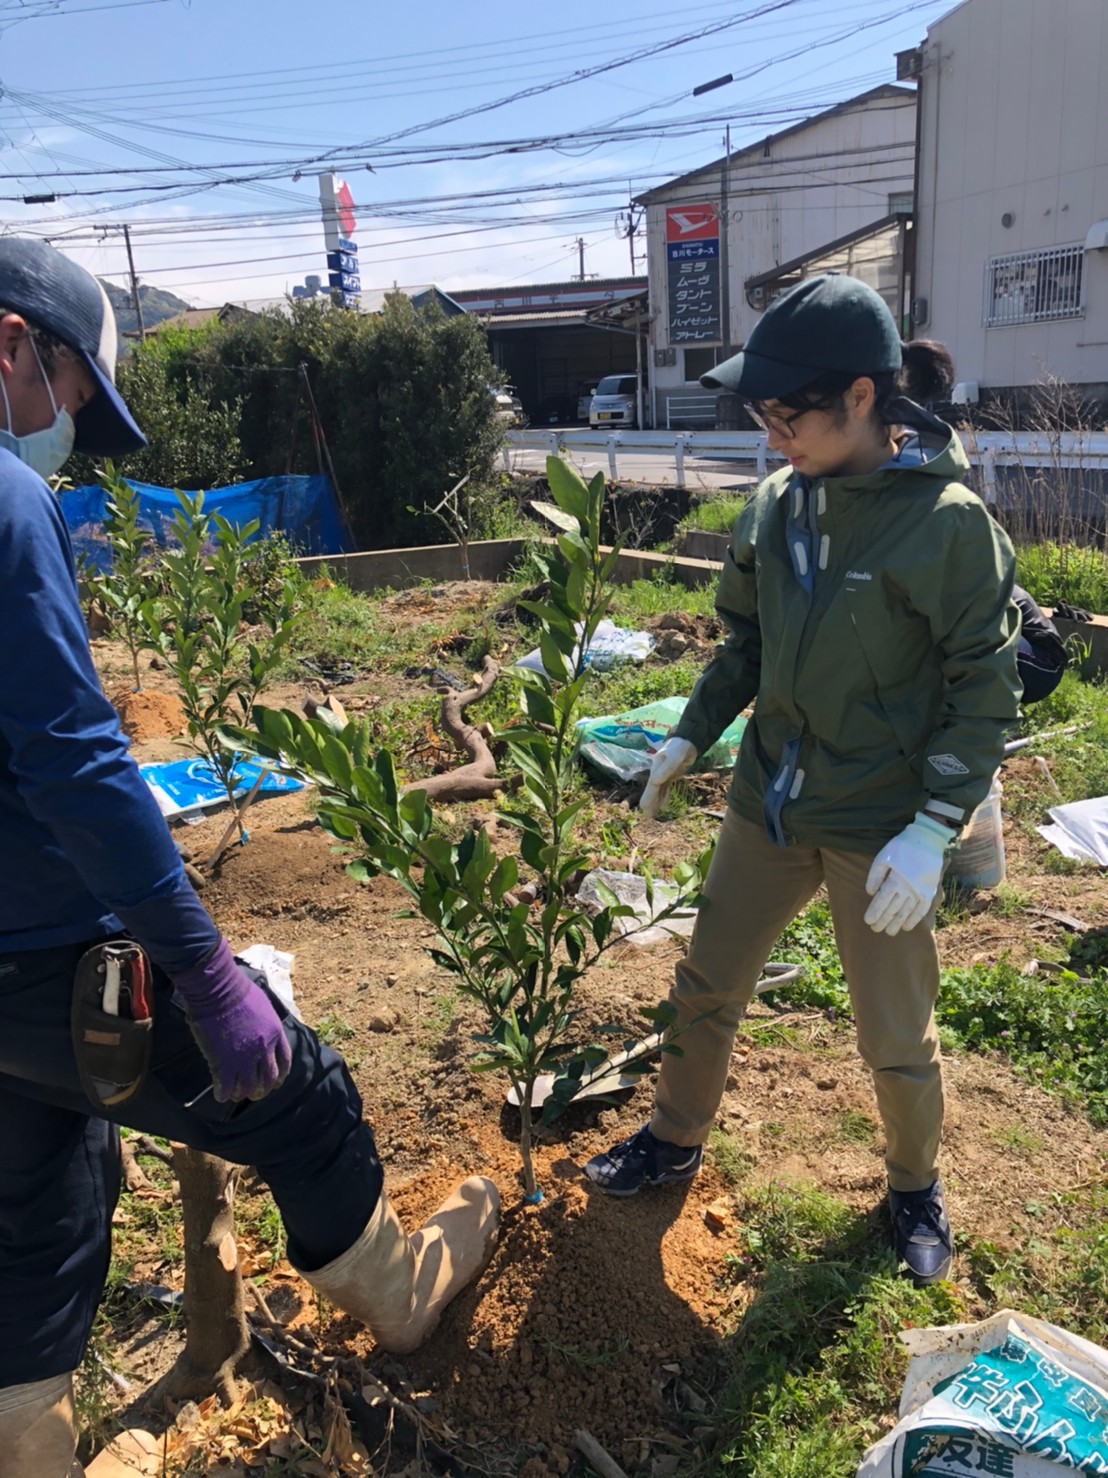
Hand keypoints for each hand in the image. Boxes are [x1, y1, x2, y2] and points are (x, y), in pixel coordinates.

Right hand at [172, 937, 292, 1102]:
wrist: (219, 990)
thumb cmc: (239, 991)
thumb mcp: (265, 1006)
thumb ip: (267, 1023)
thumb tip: (264, 1030)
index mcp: (275, 1033)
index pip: (285, 1061)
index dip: (281, 1075)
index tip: (276, 1082)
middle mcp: (264, 1049)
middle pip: (268, 1077)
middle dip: (263, 1089)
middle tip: (256, 1094)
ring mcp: (244, 1057)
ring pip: (247, 1086)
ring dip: (242, 1093)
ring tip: (236, 1096)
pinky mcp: (224, 1062)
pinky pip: (226, 1086)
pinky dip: (223, 1094)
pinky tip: (220, 1096)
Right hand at [638, 737, 696, 818]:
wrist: (687, 741)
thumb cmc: (679, 748)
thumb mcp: (674, 757)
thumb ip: (666, 769)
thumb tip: (654, 782)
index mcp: (656, 769)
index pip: (651, 787)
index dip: (648, 798)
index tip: (644, 809)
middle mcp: (658, 773)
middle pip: (652, 791)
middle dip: (649, 803)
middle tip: (646, 817)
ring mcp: (664, 775)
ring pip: (658, 791)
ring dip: (655, 802)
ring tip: (651, 814)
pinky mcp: (671, 776)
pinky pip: (665, 789)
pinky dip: (663, 797)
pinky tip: (662, 805)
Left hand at [864, 813, 951, 935]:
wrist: (927, 840)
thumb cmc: (902, 846)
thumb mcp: (883, 856)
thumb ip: (875, 875)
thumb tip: (870, 893)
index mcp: (895, 879)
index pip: (882, 900)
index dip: (875, 912)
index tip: (868, 921)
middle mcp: (908, 888)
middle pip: (893, 909)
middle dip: (883, 920)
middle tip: (875, 930)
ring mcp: (920, 891)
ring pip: (906, 912)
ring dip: (897, 923)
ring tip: (889, 932)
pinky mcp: (929, 891)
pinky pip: (922, 910)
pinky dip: (915, 919)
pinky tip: (907, 927)